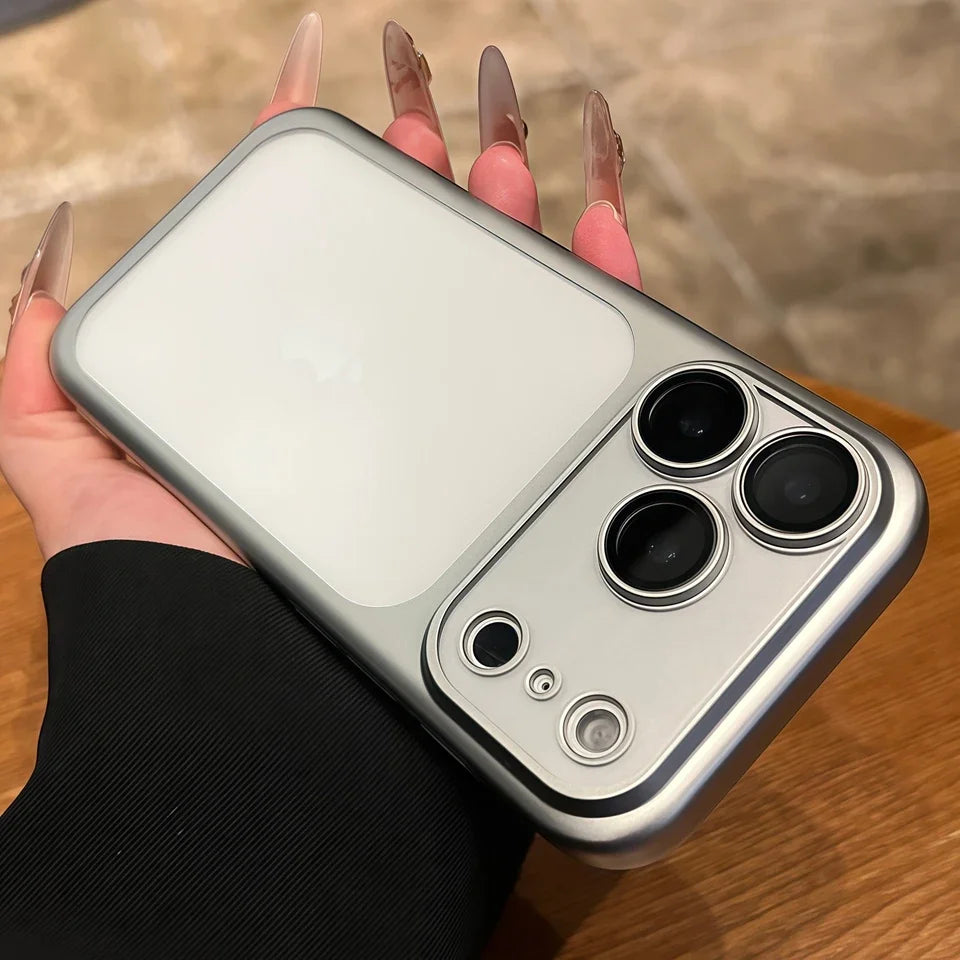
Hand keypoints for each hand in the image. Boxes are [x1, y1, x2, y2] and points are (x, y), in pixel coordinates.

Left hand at [0, 12, 641, 562]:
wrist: (261, 688)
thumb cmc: (171, 589)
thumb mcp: (73, 472)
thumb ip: (45, 381)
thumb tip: (47, 283)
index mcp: (287, 368)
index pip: (308, 241)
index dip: (315, 159)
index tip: (324, 76)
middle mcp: (368, 386)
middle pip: (407, 248)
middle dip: (423, 165)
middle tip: (432, 111)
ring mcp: (443, 417)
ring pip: (493, 283)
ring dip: (504, 202)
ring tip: (503, 142)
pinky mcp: (509, 456)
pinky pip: (569, 352)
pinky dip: (595, 278)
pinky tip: (593, 221)